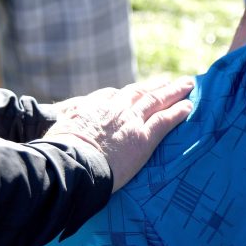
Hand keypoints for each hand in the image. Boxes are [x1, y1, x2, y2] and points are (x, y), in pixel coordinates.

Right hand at [44, 77, 194, 191]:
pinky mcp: (144, 137)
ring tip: (187, 85)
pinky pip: (166, 121)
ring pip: (157, 100)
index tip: (137, 90)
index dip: (128, 93)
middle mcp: (114, 108)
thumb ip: (63, 127)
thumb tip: (58, 133)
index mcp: (92, 106)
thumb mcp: (56, 132)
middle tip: (168, 81)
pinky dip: (179, 112)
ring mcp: (130, 121)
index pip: (113, 95)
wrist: (71, 164)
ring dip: (174, 92)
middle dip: (155, 86)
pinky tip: (189, 107)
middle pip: (139, 92)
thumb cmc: (57, 153)